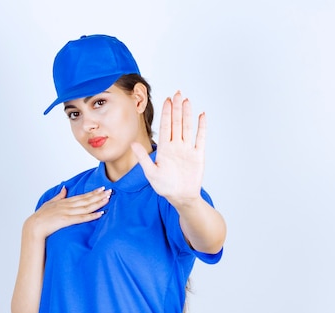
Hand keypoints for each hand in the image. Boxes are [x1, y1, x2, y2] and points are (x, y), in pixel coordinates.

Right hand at [26, 186, 110, 239]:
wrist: (34, 226)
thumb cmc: (40, 216)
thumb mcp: (49, 203)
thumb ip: (59, 196)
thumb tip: (65, 188)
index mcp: (64, 201)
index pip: (82, 196)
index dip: (93, 192)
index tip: (102, 189)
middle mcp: (67, 205)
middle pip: (86, 199)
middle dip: (99, 195)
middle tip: (110, 191)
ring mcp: (68, 212)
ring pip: (86, 207)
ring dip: (98, 203)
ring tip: (108, 199)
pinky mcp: (67, 220)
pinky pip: (82, 218)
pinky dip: (92, 215)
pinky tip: (100, 213)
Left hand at [131, 91, 205, 207]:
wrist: (180, 197)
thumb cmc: (165, 187)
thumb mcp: (150, 172)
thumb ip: (143, 157)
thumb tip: (132, 143)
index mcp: (164, 149)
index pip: (165, 127)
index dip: (166, 113)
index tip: (166, 100)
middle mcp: (176, 146)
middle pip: (176, 123)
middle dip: (176, 108)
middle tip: (177, 93)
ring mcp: (187, 149)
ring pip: (187, 127)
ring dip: (187, 114)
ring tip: (187, 100)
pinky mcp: (198, 155)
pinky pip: (200, 138)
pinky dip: (201, 127)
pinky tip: (201, 115)